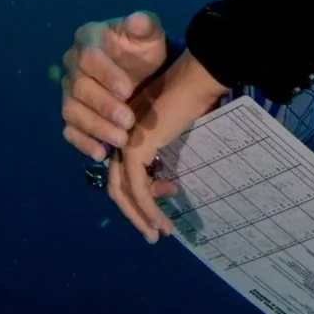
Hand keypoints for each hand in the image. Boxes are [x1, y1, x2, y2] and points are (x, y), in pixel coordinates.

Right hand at [59, 11, 170, 161]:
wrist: (141, 70)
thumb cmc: (142, 49)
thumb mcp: (149, 34)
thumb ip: (145, 26)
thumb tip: (137, 20)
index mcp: (87, 39)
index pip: (89, 58)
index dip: (106, 75)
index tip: (128, 91)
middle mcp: (72, 65)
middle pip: (79, 88)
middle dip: (104, 106)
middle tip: (128, 121)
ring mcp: (69, 91)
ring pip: (72, 111)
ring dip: (95, 127)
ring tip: (121, 140)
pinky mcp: (73, 113)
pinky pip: (69, 129)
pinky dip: (82, 143)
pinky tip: (101, 153)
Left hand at [106, 49, 228, 243]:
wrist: (194, 80)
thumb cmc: (192, 99)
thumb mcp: (176, 132)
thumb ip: (166, 155)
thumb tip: (168, 184)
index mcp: (127, 135)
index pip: (125, 174)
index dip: (143, 194)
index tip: (170, 197)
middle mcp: (121, 141)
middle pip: (118, 188)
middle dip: (135, 214)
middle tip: (153, 233)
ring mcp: (125, 145)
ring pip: (124, 193)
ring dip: (141, 217)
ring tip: (160, 233)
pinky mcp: (135, 150)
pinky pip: (137, 189)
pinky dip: (148, 209)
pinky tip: (161, 223)